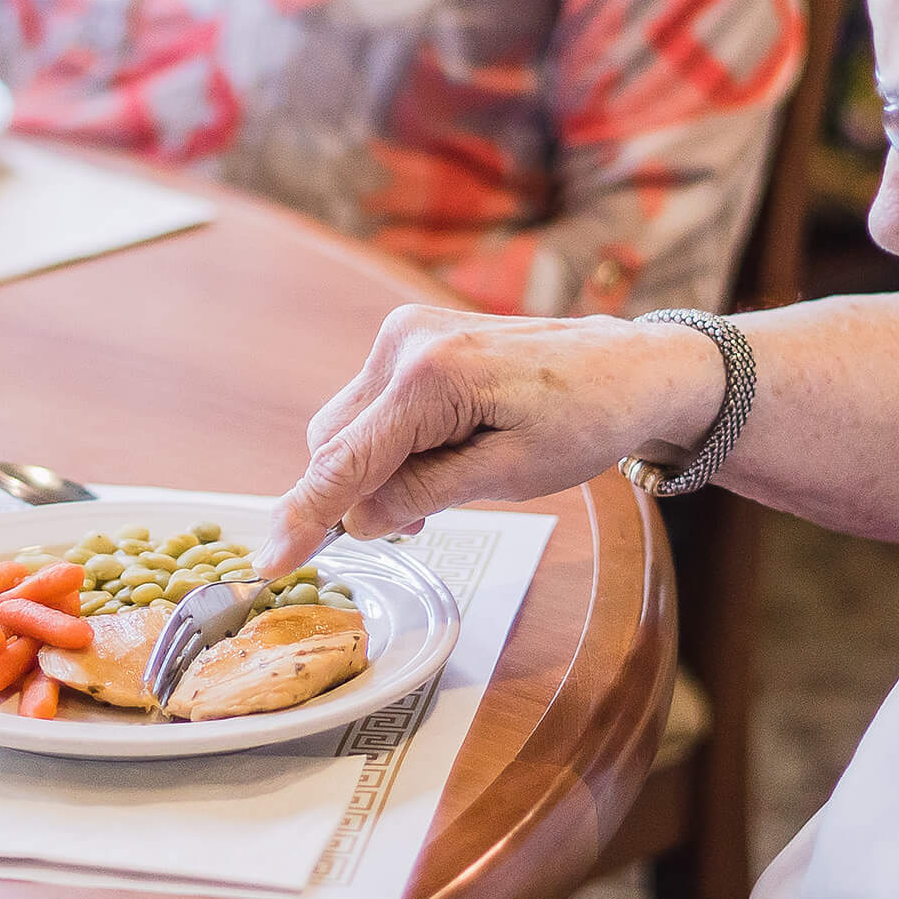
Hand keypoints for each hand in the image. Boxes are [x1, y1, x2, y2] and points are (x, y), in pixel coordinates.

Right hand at [257, 307, 719, 570]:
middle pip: (334, 444)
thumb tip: (358, 519)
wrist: (627, 367)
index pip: (345, 461)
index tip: (271, 563)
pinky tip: (433, 460)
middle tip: (417, 526)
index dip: (305, 517)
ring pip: (345, 428)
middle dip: (355, 496)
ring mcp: (402, 335)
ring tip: (441, 488)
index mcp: (431, 376)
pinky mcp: (408, 339)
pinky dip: (386, 445)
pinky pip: (369, 407)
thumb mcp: (511, 475)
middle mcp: (403, 343)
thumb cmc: (586, 418)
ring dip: (372, 472)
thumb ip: (426, 494)